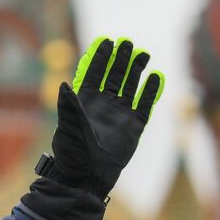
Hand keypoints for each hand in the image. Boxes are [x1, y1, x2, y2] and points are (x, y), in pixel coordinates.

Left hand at [50, 35, 164, 197]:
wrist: (88, 177)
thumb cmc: (73, 153)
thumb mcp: (68, 127)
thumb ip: (68, 106)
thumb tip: (63, 84)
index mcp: (85, 103)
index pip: (94, 74)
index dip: (100, 59)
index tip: (106, 42)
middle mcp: (103, 106)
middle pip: (114, 77)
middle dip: (120, 60)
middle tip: (127, 43)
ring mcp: (119, 116)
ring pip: (130, 87)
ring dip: (136, 71)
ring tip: (143, 54)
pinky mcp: (134, 128)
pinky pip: (144, 106)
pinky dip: (150, 92)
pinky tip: (155, 77)